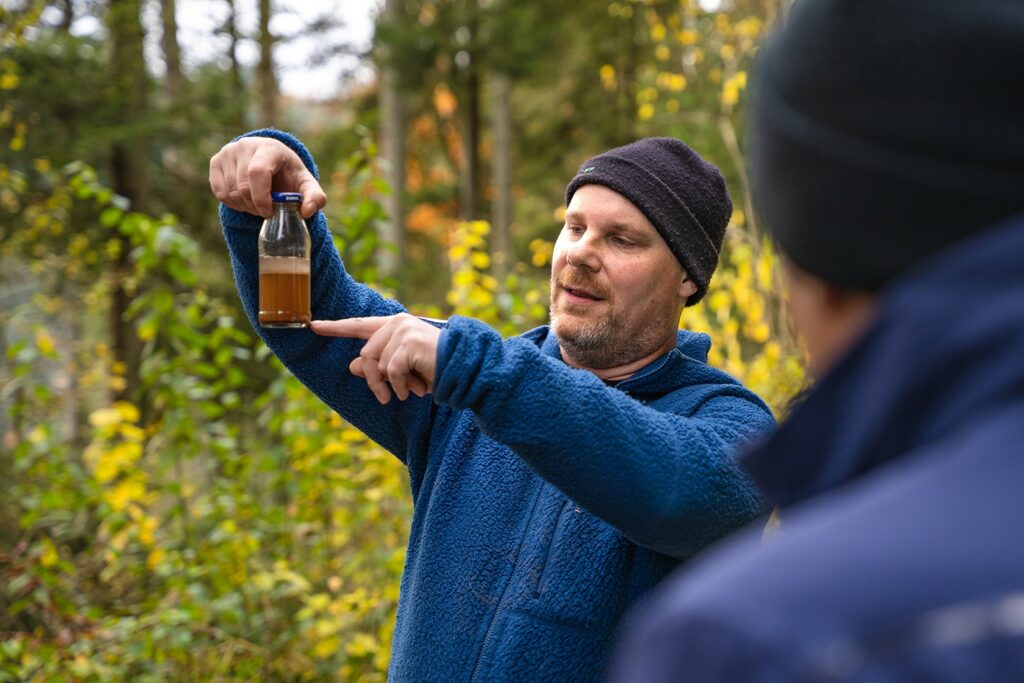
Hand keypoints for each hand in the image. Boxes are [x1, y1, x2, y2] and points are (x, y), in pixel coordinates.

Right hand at [209, 137, 326, 217]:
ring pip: (230, 191)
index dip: (262, 198)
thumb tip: (307, 212)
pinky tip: (244, 200)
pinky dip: (232, 203)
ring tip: (257, 205)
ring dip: (244, 206)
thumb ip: (315, 197)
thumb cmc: (289, 175)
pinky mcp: (216, 160)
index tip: (269, 212)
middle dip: (254, 206)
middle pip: (243, 186)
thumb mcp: (306, 185)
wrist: (271, 162)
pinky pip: (219, 191)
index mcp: (269, 147)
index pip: (257, 173)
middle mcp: (246, 145)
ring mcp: (228, 152)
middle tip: (265, 211)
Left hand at [310, 314, 440, 403]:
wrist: (463, 368)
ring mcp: (402, 331)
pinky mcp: (408, 344)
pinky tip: (416, 389)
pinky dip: (400, 386)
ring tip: (410, 390)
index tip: (313, 326)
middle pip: (365, 355)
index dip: (335, 327)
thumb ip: (378, 365)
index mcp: (394, 325)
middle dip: (373, 381)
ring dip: (391, 385)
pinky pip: (391, 371)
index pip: (358, 325)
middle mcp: (396, 323)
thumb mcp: (402, 370)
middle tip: (386, 397)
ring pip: (376, 365)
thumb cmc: (435, 368)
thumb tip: (352, 367)